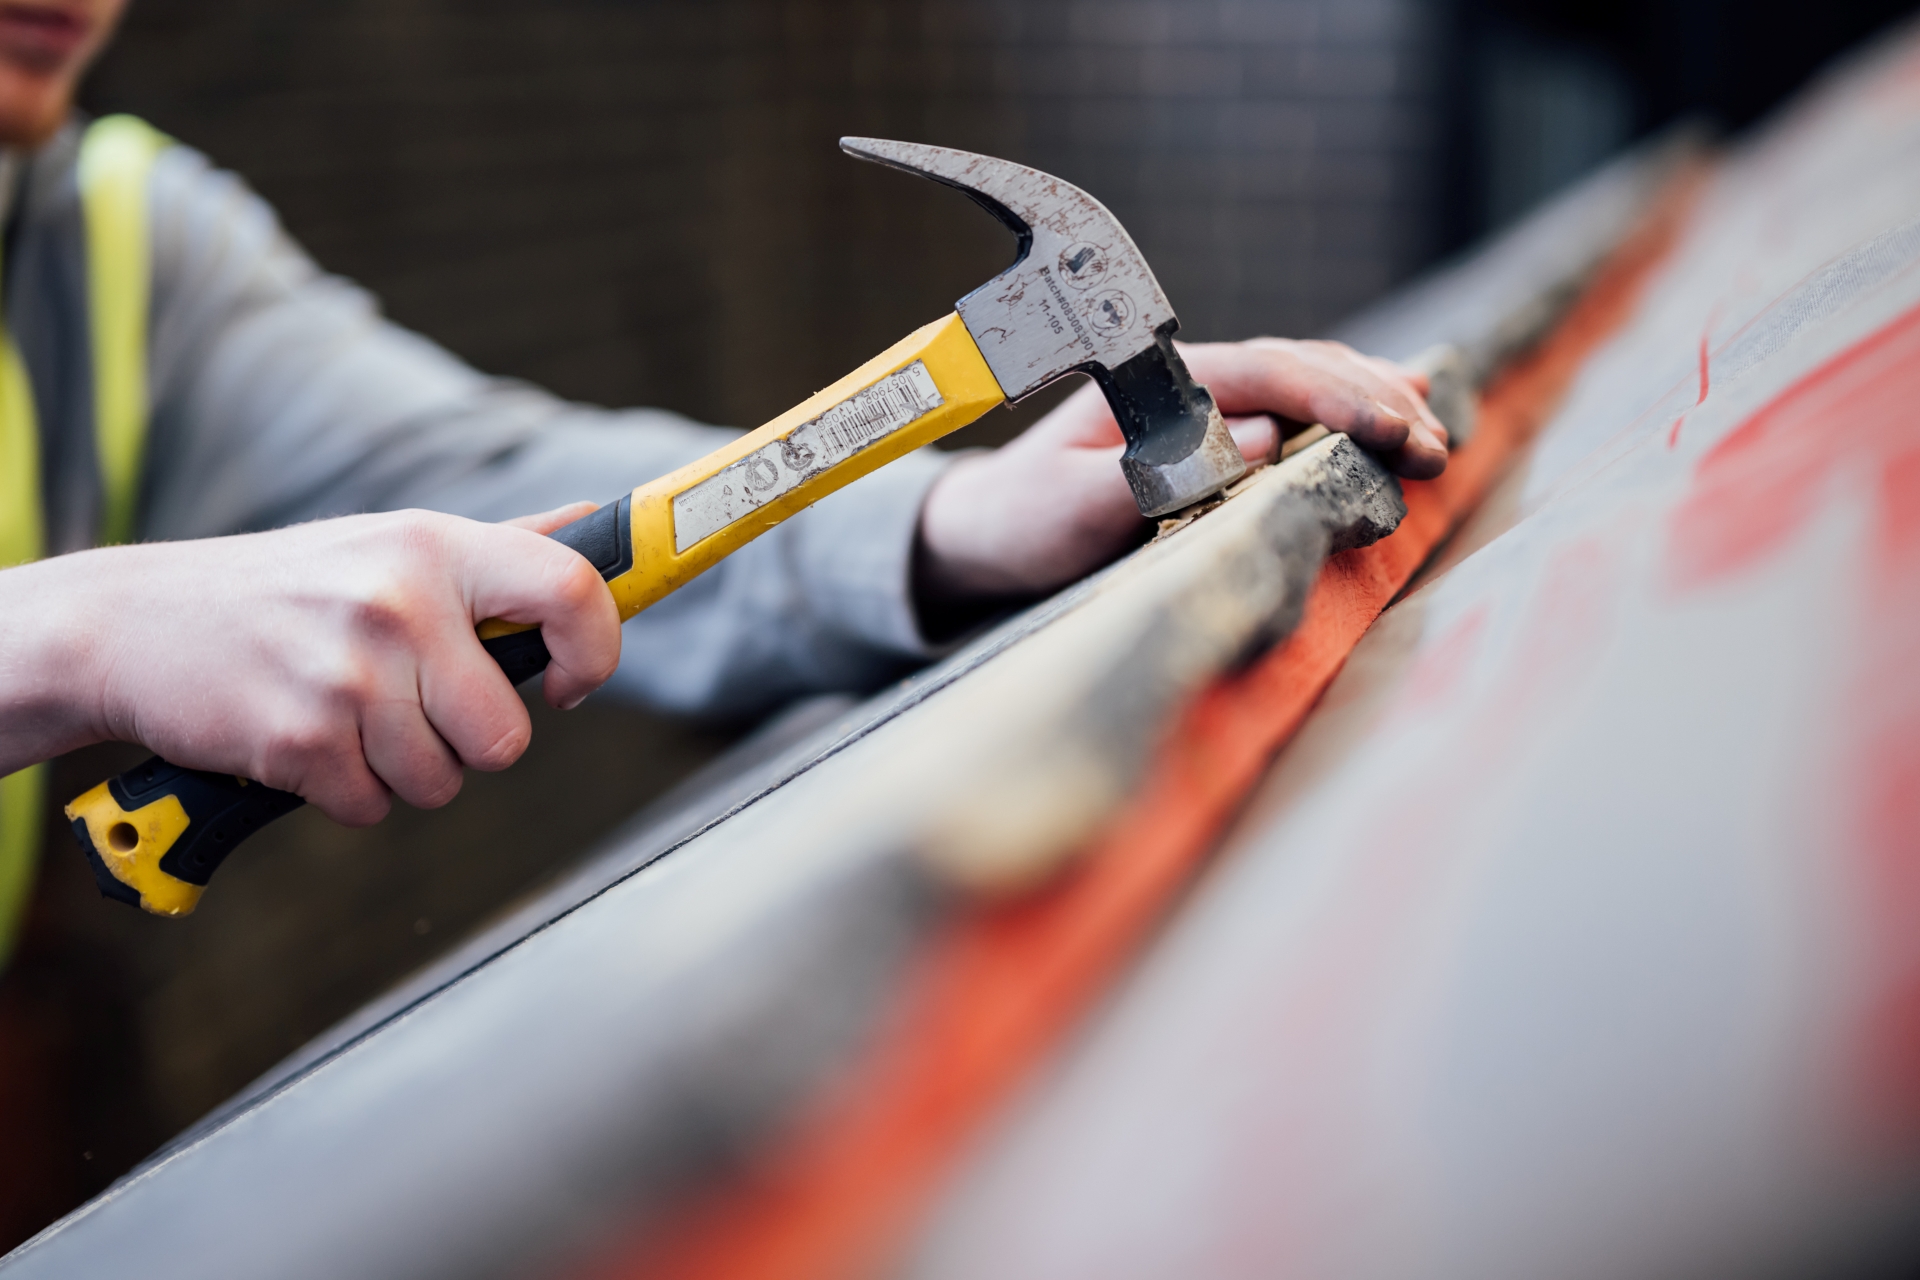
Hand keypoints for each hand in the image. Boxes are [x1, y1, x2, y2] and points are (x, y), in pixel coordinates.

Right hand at [0, 504, 619, 823]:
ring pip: (440, 782)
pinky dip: (344, 791)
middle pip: (505, 735)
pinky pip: (373, 808)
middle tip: (414, 707)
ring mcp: (348, 673)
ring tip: (347, 712)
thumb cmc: (288, 590)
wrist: (132, 624)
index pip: (571, 591)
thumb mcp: (393, 543)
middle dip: (469, 744)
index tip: (570, 682)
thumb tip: (597, 524)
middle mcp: (400, 602)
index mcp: (435, 546)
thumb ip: (503, 547)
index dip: (596, 651)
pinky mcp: (300, 740)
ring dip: (401, 769)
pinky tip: (305, 737)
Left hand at [916, 337, 1446, 600]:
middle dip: (1375, 403)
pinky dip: (1350, 412)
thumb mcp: (1072, 508)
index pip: (1267, 372)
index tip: (1392, 431)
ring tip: (1436, 428)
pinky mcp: (1214, 437)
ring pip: (1307, 382)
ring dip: (1374, 403)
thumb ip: (1160, 473)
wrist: (985, 531)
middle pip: (1301, 368)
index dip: (1337, 397)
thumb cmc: (1023, 522)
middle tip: (1434, 448)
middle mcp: (1189, 381)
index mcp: (1157, 382)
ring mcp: (1205, 404)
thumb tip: (1261, 439)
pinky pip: (1296, 410)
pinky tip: (1398, 414)